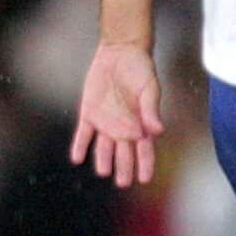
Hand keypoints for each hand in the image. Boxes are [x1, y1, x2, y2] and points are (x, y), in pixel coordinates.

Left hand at [70, 41, 164, 187]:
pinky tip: (77, 157)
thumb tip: (158, 130)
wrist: (120, 52)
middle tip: (123, 183)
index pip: (144, 151)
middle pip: (123, 154)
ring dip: (103, 160)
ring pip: (103, 147)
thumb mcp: (149, 89)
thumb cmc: (140, 70)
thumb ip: (151, 110)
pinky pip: (83, 133)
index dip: (145, 165)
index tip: (145, 179)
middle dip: (124, 169)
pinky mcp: (89, 113)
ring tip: (104, 172)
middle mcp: (123, 128)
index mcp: (140, 125)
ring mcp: (105, 122)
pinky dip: (80, 145)